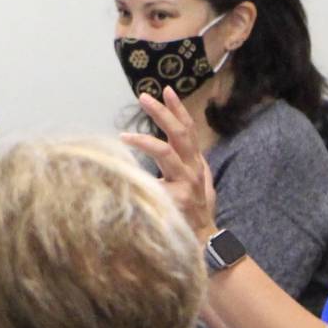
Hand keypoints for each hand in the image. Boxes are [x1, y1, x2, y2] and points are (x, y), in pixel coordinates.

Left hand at [119, 87, 218, 238]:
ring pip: (167, 153)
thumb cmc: (193, 209)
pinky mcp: (179, 198)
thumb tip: (160, 148)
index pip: (188, 129)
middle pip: (180, 134)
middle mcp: (193, 168)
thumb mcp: (190, 182)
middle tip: (143, 97)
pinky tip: (124, 173)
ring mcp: (187, 182)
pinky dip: (140, 177)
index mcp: (195, 162)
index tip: (166, 90)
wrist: (204, 237)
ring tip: (125, 135)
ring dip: (146, 141)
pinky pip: (156, 182)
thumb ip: (178, 165)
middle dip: (163, 113)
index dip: (178, 109)